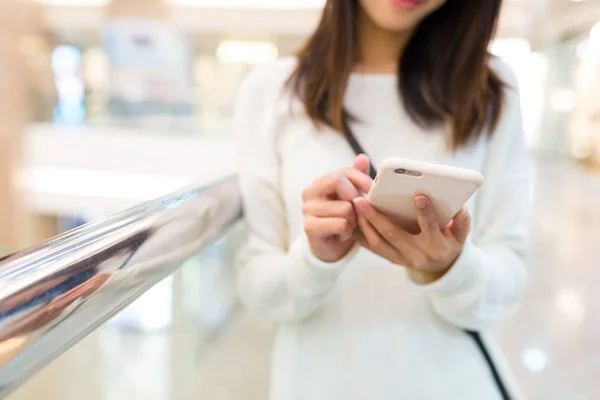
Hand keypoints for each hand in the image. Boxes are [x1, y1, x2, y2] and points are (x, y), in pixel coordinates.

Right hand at [303, 155, 372, 262]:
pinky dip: (347, 232)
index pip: (345, 171)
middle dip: (356, 198)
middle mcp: (310, 192)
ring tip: (349, 225)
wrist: (331, 247)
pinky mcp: (309, 227)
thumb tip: (362, 157)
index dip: (363, 181)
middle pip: (337, 181)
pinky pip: (340, 224)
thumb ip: (356, 177)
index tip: (372, 193)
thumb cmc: (344, 219)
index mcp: (321, 181)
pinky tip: (342, 235)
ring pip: (345, 207)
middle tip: (358, 211)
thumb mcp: (352, 197)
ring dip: (354, 220)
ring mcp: (307, 209)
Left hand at [353, 195, 470, 282]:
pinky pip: (372, 248)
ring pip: (378, 243)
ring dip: (364, 224)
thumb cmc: (449, 241)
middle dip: (376, 217)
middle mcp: (417, 255)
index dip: (426, 213)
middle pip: (394, 235)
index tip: (419, 195)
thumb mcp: (461, 234)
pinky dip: (361, 233)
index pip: (431, 229)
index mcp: (437, 247)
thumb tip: (460, 206)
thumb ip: (462, 221)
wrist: (440, 266)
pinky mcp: (390, 258)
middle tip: (362, 200)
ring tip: (355, 205)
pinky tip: (353, 218)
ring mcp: (401, 259)